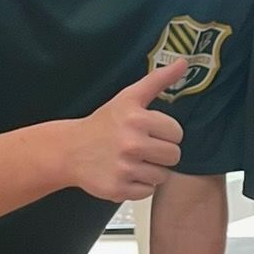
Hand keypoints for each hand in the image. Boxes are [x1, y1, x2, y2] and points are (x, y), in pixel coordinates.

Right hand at [62, 59, 186, 200]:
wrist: (69, 150)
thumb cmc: (104, 123)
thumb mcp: (129, 97)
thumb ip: (158, 80)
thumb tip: (183, 62)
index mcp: (136, 119)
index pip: (177, 133)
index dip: (165, 132)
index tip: (150, 131)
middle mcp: (131, 144)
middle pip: (174, 156)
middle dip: (161, 152)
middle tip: (143, 147)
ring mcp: (124, 168)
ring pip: (162, 176)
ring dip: (151, 170)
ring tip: (133, 160)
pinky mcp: (118, 189)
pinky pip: (148, 191)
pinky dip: (139, 185)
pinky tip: (125, 173)